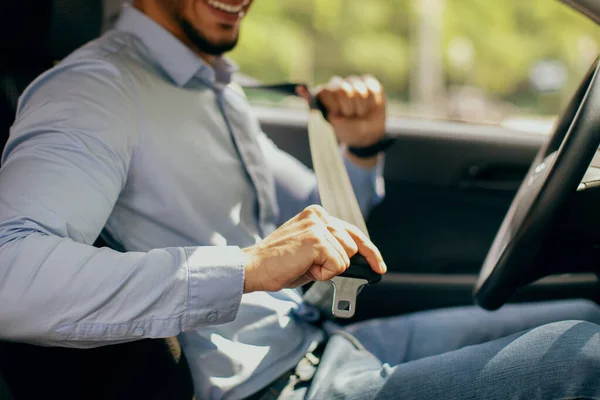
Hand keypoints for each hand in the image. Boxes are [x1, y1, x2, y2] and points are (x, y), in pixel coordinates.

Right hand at [242, 205, 386, 292]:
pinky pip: (337, 266)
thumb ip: (331, 248)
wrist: (255, 267)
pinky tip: (304, 267)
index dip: (369, 251)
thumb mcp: (310, 251)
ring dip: (327, 269)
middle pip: (353, 247)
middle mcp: (319, 216)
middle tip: (316, 269)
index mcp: (317, 215)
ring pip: (345, 258)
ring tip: (303, 265)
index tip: (379, 265)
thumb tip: (357, 263)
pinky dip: (322, 274)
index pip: (353, 232)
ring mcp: (318, 227)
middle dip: (341, 263)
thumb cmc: (279, 263)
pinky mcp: (317, 240)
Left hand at [297, 75, 386, 147]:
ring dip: (360, 109)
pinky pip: (372, 90)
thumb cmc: (346, 129)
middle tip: (349, 116)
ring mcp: (353, 82)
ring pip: (359, 91)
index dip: (333, 105)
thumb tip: (299, 88)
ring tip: (359, 114)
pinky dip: (372, 104)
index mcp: (323, 94)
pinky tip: (368, 108)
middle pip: (342, 90)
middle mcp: (337, 85)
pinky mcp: (369, 82)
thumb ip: (314, 105)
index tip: (337, 115)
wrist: (367, 135)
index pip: (325, 91)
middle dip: (348, 109)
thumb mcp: (329, 123)